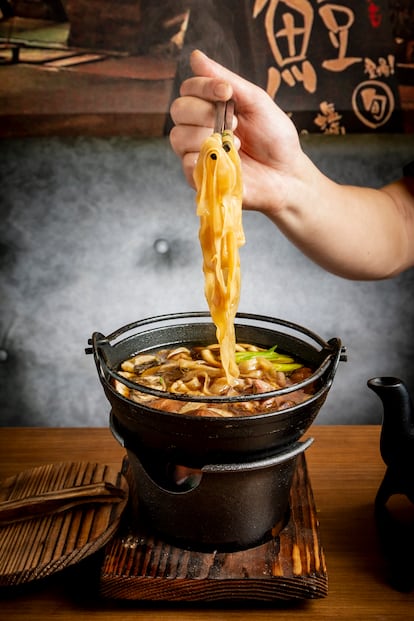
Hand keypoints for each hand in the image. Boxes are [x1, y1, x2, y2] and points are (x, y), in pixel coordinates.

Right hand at [169, 50, 304, 212]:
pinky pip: (187, 163)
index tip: (226, 91)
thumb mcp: (256, 102)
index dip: (202, 86)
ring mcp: (197, 153)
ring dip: (207, 137)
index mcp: (211, 107)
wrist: (287, 174)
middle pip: (178, 110)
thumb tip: (195, 56)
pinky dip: (208, 159)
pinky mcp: (199, 177)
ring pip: (178, 137)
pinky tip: (229, 162)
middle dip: (203, 112)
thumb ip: (227, 80)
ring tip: (235, 144)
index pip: (188, 89)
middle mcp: (199, 128)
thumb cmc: (275, 138)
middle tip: (234, 122)